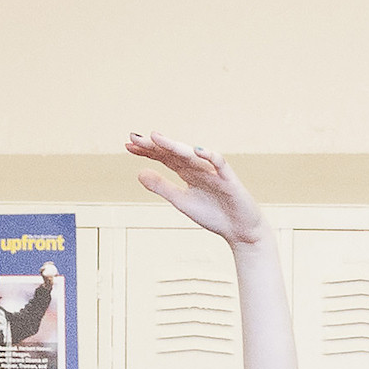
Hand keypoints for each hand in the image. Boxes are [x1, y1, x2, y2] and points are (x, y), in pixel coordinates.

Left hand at [126, 133, 267, 245]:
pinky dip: (210, 157)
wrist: (240, 231)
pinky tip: (197, 150)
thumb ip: (162, 187)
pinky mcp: (229, 180)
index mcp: (187, 173)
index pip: (164, 157)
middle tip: (134, 137)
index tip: (127, 145)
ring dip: (175, 146)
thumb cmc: (214, 214)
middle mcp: (199, 168)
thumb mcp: (182, 202)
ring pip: (192, 156)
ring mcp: (214, 172)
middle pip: (174, 153)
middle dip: (155, 145)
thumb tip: (138, 173)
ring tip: (156, 137)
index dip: (147, 151)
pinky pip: (220, 165)